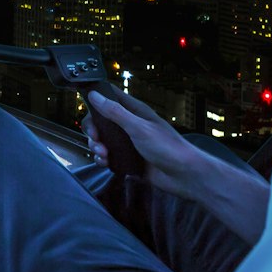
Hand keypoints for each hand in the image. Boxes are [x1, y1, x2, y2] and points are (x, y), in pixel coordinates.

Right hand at [85, 89, 199, 196]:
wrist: (185, 177)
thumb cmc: (168, 148)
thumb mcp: (139, 128)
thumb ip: (115, 112)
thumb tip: (94, 95)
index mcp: (134, 111)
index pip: (109, 96)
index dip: (95, 98)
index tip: (85, 106)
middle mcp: (129, 125)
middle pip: (100, 121)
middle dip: (93, 130)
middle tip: (96, 138)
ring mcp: (128, 143)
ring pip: (102, 140)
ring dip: (96, 146)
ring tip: (103, 155)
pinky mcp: (127, 159)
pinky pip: (107, 156)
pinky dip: (102, 159)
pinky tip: (106, 163)